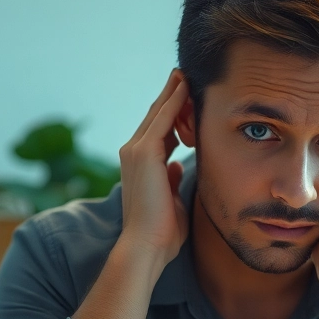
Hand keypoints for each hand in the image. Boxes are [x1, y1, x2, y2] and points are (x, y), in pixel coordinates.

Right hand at [117, 70, 190, 270]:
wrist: (147, 245)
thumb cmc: (162, 231)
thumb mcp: (170, 198)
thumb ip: (172, 179)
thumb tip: (177, 165)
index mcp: (141, 164)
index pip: (158, 130)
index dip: (171, 112)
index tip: (184, 95)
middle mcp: (133, 152)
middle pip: (156, 116)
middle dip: (170, 95)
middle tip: (183, 74)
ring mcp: (136, 151)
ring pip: (158, 113)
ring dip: (173, 92)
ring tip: (185, 74)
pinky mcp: (144, 153)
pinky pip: (163, 119)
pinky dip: (174, 102)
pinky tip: (185, 87)